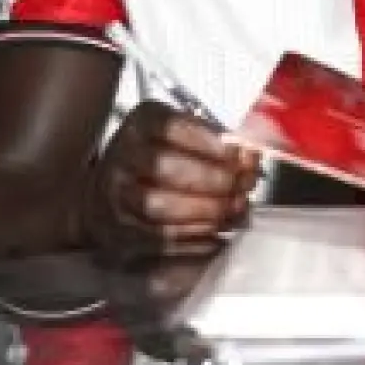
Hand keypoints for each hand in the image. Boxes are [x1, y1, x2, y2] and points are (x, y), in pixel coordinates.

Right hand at [88, 101, 259, 253]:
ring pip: (159, 207)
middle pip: (164, 167)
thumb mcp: (184, 133)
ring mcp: (117, 196)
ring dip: (206, 211)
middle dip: (213, 179)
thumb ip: (218, 139)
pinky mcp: (122, 232)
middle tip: (243, 184)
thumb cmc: (160, 157)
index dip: (209, 142)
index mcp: (142, 124)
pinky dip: (194, 239)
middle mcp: (123, 157)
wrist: (113, 192)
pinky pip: (158, 240)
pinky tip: (217, 232)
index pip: (171, 127)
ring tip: (233, 208)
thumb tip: (252, 152)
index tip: (239, 153)